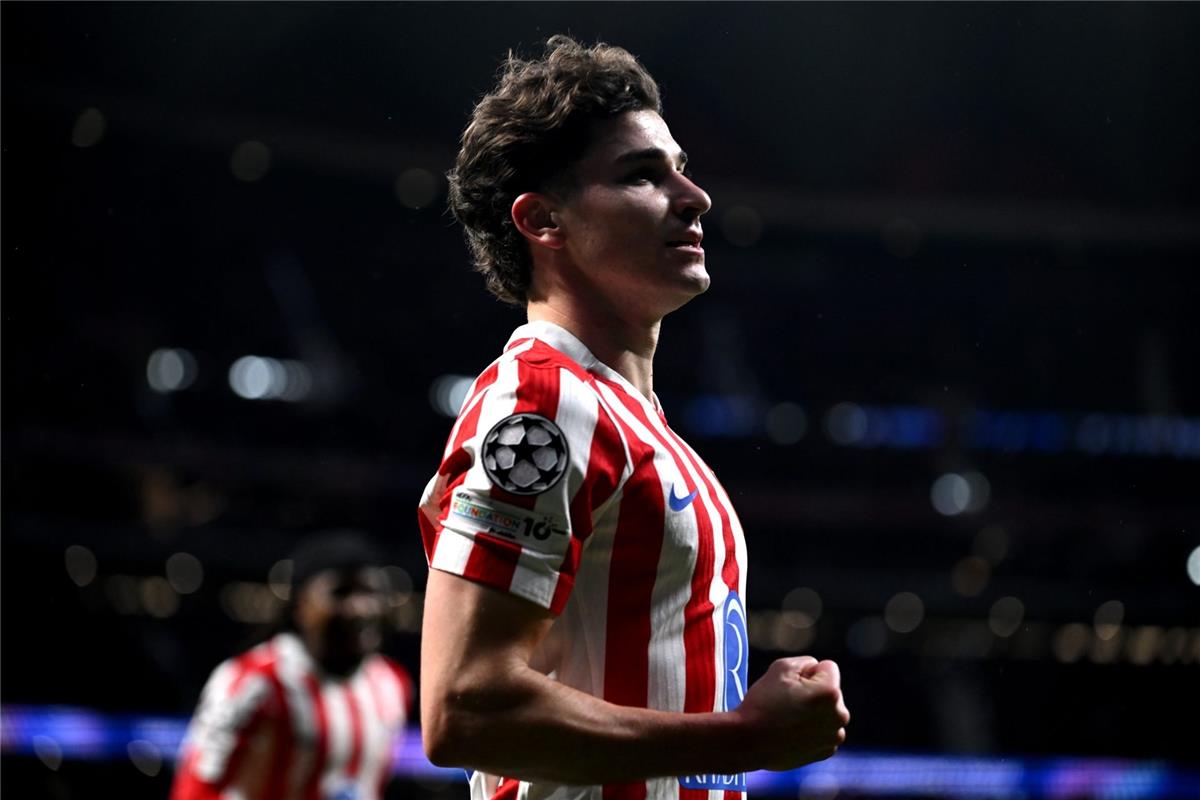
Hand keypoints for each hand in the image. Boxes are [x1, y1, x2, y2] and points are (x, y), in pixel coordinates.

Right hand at [733, 656, 849, 770]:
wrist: (749, 742)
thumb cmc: (764, 702)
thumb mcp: (781, 667)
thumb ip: (806, 662)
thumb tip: (817, 671)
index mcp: (831, 692)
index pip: (827, 668)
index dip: (807, 671)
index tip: (791, 685)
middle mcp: (840, 715)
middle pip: (830, 691)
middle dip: (815, 692)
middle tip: (788, 703)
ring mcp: (834, 736)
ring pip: (828, 712)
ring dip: (815, 712)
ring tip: (790, 718)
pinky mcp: (826, 751)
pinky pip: (824, 731)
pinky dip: (813, 730)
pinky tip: (793, 732)